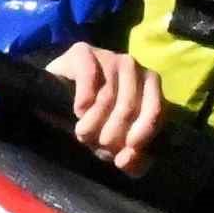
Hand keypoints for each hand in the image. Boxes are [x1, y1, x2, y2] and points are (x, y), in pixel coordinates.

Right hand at [43, 44, 164, 173]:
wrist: (58, 89)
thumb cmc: (96, 117)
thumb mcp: (116, 141)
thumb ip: (131, 156)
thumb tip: (126, 160)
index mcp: (151, 85)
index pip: (155, 112)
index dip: (140, 136)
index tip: (123, 154)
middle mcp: (134, 67)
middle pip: (128, 109)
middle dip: (110, 136)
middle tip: (95, 145)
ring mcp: (109, 56)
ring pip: (106, 97)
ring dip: (92, 124)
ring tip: (83, 133)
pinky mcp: (83, 52)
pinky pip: (89, 79)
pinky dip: (82, 102)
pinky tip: (78, 111)